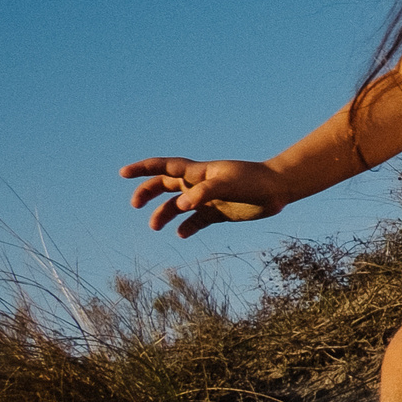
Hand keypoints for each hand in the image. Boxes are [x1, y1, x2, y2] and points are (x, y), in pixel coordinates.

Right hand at [120, 158, 288, 237]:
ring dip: (163, 214)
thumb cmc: (253, 181)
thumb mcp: (228, 184)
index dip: (142, 168)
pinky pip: (196, 221)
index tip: (122, 173)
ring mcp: (207, 199)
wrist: (278, 190)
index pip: (164, 167)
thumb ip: (204, 193)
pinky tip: (181, 234)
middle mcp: (199, 184)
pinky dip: (186, 227)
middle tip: (135, 205)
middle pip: (165, 186)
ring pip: (177, 206)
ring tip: (155, 227)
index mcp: (198, 172)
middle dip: (147, 193)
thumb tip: (180, 206)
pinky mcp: (218, 213)